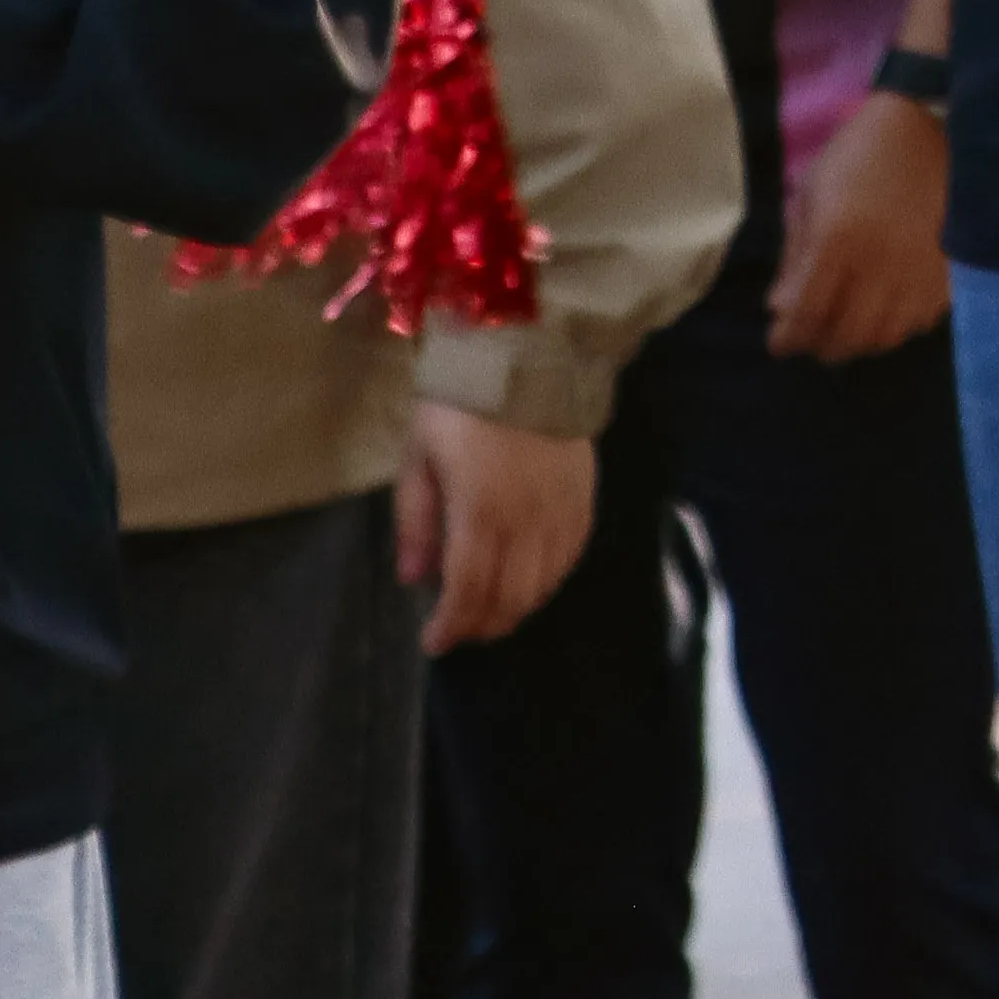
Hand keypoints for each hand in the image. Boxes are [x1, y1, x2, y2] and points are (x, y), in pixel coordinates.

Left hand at [400, 405, 598, 653]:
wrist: (528, 355)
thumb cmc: (460, 405)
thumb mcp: (419, 456)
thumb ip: (417, 521)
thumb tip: (414, 578)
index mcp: (479, 513)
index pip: (468, 591)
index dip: (451, 626)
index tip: (434, 643)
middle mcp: (526, 522)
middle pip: (509, 597)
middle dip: (482, 624)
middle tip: (460, 632)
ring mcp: (560, 512)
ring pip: (543, 584)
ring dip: (516, 608)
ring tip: (492, 612)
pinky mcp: (584, 498)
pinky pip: (571, 556)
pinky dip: (550, 580)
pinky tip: (532, 582)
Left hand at [768, 89, 952, 363]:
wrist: (926, 128)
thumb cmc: (857, 156)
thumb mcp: (811, 195)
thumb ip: (795, 257)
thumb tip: (780, 309)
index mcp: (837, 238)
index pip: (807, 313)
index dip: (788, 338)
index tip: (780, 343)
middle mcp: (879, 263)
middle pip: (847, 336)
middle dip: (821, 346)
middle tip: (812, 339)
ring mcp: (917, 271)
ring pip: (886, 337)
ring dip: (860, 343)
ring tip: (846, 330)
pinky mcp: (946, 272)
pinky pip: (919, 322)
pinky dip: (896, 329)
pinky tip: (883, 313)